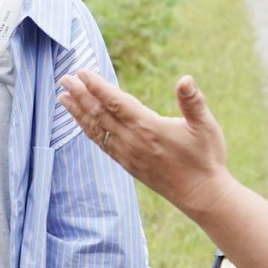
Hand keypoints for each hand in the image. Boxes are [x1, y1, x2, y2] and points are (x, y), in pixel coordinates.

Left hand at [57, 71, 229, 215]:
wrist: (201, 195)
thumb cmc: (205, 158)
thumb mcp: (205, 126)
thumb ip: (193, 102)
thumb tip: (185, 79)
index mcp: (148, 127)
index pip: (116, 102)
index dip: (97, 86)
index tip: (82, 73)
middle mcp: (133, 141)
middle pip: (100, 113)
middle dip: (80, 95)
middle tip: (63, 78)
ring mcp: (128, 154)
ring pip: (96, 129)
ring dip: (78, 112)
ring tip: (62, 98)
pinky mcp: (128, 164)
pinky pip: (101, 144)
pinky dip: (88, 130)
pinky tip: (81, 123)